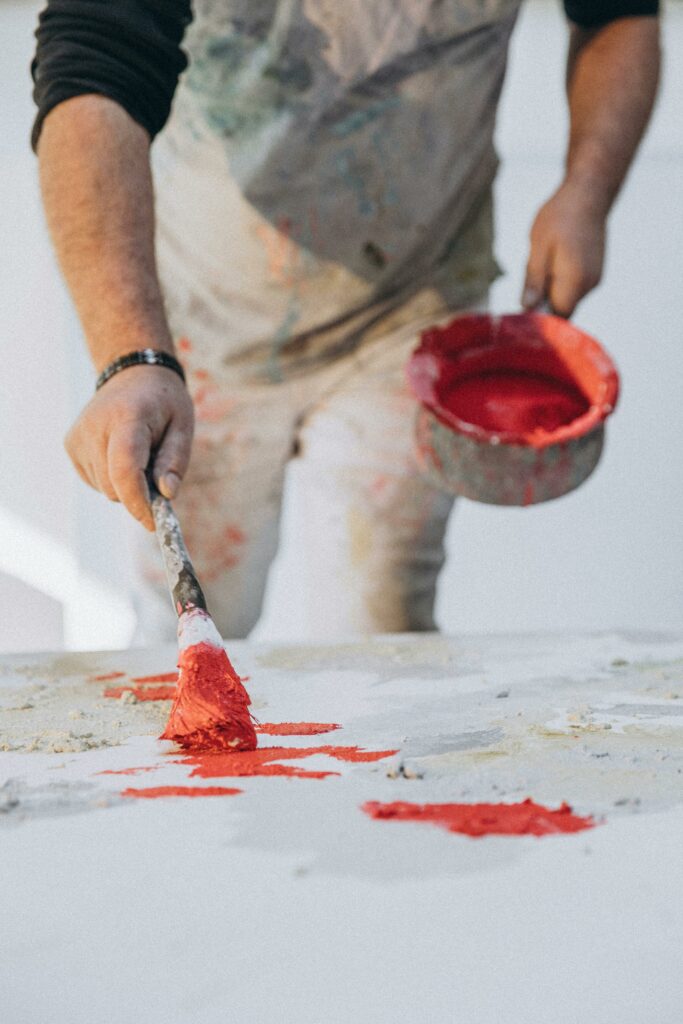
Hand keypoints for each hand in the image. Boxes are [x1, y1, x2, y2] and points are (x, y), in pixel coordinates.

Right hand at [65, 366, 193, 529]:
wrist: (132, 374)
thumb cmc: (163, 402)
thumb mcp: (183, 425)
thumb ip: (175, 462)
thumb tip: (166, 495)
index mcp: (127, 418)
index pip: (125, 469)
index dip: (138, 502)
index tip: (154, 522)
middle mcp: (95, 427)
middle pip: (114, 486)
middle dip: (138, 493)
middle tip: (157, 474)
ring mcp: (78, 437)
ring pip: (105, 488)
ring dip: (125, 484)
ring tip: (139, 453)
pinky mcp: (71, 445)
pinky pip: (96, 481)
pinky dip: (112, 477)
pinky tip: (121, 452)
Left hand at [522, 182, 605, 317]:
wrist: (589, 192)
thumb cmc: (561, 216)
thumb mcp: (538, 248)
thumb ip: (533, 281)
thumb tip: (527, 308)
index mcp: (575, 281)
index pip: (556, 317)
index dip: (539, 315)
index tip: (525, 300)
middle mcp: (590, 284)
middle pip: (561, 308)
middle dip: (543, 298)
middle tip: (532, 268)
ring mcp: (595, 278)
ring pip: (566, 297)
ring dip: (551, 286)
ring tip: (545, 257)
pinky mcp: (595, 272)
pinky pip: (573, 286)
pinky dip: (560, 278)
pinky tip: (556, 255)